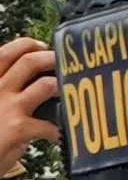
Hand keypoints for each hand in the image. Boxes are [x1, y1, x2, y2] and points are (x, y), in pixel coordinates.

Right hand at [0, 37, 56, 179]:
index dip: (28, 45)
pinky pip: (49, 124)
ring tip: (69, 93)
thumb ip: (6, 87)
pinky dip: (59, 129)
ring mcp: (7, 107)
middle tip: (65, 64)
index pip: (7, 52)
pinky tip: (61, 134)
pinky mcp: (18, 128)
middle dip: (52, 59)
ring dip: (61, 88)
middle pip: (29, 62)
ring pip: (45, 85)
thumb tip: (35, 76)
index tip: (43, 46)